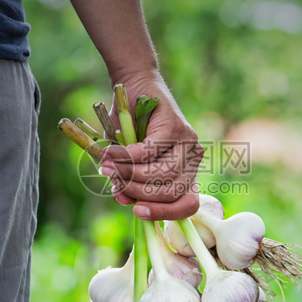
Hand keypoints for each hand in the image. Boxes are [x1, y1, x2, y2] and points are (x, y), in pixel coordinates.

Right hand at [100, 70, 202, 220]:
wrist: (135, 87)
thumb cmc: (130, 129)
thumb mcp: (127, 163)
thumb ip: (127, 183)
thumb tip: (122, 201)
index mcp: (186, 174)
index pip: (188, 205)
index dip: (163, 214)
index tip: (137, 212)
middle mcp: (193, 160)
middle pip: (170, 192)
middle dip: (137, 192)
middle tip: (113, 180)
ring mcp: (188, 143)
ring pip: (160, 174)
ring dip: (129, 174)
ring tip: (109, 167)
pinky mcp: (176, 127)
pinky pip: (149, 152)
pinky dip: (127, 156)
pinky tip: (112, 153)